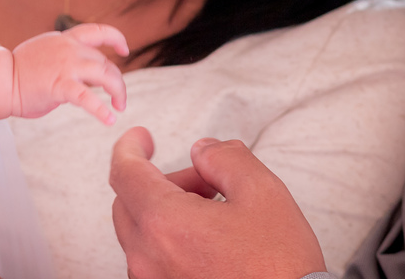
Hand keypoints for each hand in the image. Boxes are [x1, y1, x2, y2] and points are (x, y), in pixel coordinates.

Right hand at [11, 23, 127, 123]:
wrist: (1, 80)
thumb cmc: (20, 72)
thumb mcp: (47, 54)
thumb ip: (66, 60)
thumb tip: (84, 75)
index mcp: (66, 40)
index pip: (97, 31)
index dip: (116, 38)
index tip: (124, 49)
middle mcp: (69, 49)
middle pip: (106, 62)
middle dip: (118, 82)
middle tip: (119, 99)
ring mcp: (66, 66)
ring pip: (105, 75)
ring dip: (118, 92)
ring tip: (119, 107)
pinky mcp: (60, 86)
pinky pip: (87, 98)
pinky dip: (101, 110)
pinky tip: (109, 119)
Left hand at [110, 128, 326, 278]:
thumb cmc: (280, 267)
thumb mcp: (262, 192)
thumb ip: (224, 158)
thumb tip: (202, 151)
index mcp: (163, 223)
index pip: (124, 172)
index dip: (130, 146)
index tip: (141, 137)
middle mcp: (147, 257)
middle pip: (131, 201)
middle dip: (164, 181)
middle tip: (205, 181)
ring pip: (141, 232)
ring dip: (167, 211)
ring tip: (215, 212)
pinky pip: (152, 260)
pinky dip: (169, 239)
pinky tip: (208, 241)